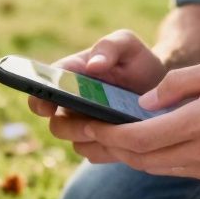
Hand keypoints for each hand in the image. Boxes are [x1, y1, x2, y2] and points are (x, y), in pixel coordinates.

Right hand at [27, 30, 167, 156]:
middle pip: (56, 124)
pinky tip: (126, 143)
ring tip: (115, 133)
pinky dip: (107, 151)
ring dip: (92, 141)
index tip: (48, 107)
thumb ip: (109, 47)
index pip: (42, 88)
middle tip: (91, 126)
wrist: (160, 86)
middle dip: (71, 128)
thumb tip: (92, 65)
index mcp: (69, 76)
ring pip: (75, 142)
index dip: (39, 99)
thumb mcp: (127, 45)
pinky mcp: (99, 143)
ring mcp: (83, 125)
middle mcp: (70, 104)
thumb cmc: (137, 61)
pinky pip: (94, 154)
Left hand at [79, 59, 199, 183]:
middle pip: (140, 159)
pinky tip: (135, 145)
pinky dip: (148, 159)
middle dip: (107, 147)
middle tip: (80, 132)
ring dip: (124, 156)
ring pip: (153, 168)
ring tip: (98, 140)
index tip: (86, 123)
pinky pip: (171, 169)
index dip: (108, 134)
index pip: (141, 138)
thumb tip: (144, 100)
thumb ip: (179, 83)